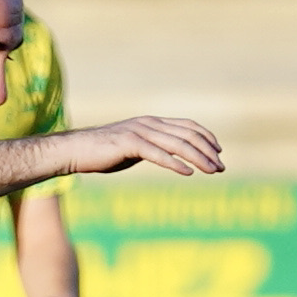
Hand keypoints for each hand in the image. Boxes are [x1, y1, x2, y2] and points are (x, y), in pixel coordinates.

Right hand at [59, 116, 223, 179]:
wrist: (75, 151)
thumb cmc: (102, 153)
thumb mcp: (133, 149)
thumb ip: (152, 149)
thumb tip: (169, 158)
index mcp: (152, 122)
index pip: (187, 126)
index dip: (206, 137)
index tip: (218, 152)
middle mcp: (149, 123)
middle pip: (187, 135)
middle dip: (207, 151)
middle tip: (221, 167)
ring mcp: (139, 132)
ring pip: (177, 144)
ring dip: (198, 158)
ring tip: (212, 171)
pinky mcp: (129, 144)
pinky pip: (158, 154)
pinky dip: (175, 163)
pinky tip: (188, 173)